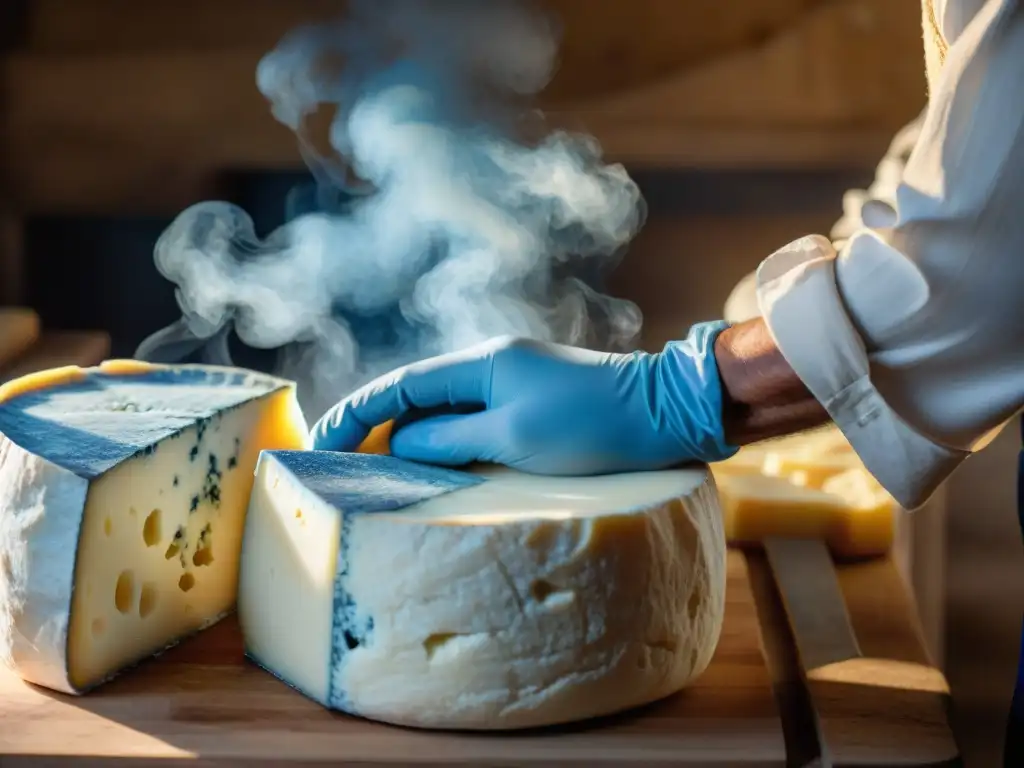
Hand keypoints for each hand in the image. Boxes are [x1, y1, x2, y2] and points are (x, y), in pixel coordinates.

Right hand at [310, 321, 737, 473]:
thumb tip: (401, 445)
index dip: (355, 414)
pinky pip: (474, 425)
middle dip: (376, 430)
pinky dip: (448, 447)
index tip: (320, 445)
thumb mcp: (512, 439)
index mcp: (481, 364)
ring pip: (445, 414)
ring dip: (412, 442)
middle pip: (417, 398)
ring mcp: (514, 386)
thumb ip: (449, 441)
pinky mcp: (533, 408)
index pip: (399, 386)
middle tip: (342, 469)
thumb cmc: (592, 426)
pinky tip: (438, 475)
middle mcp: (492, 367)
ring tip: (380, 479)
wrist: (668, 413)